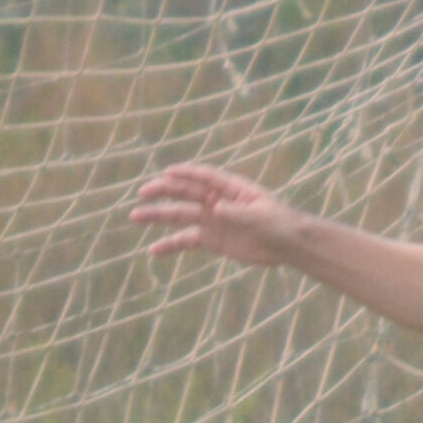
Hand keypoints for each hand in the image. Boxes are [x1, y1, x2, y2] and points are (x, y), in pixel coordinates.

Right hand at [130, 162, 304, 268]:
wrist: (288, 245)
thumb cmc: (280, 224)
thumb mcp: (261, 218)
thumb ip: (238, 214)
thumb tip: (215, 209)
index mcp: (231, 188)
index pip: (204, 177)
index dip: (186, 174)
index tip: (168, 173)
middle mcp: (217, 200)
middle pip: (185, 193)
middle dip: (164, 191)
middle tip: (143, 192)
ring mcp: (212, 219)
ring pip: (180, 215)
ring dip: (158, 216)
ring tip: (135, 217)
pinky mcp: (212, 239)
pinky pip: (186, 240)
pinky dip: (170, 245)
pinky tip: (153, 250)